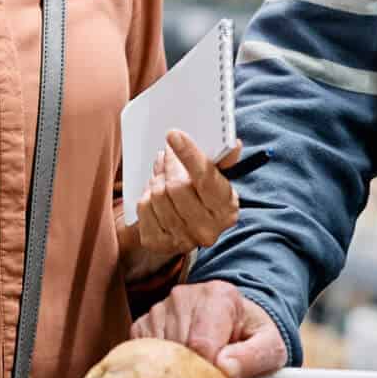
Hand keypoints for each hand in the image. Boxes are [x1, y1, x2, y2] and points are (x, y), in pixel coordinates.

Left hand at [117, 130, 239, 276]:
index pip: (206, 179)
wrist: (188, 231)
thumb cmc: (205, 198)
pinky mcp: (158, 243)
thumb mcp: (219, 181)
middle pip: (177, 187)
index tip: (174, 135)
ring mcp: (182, 239)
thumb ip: (225, 161)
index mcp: (226, 211)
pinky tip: (155, 191)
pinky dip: (146, 194)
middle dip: (170, 164)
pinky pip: (143, 207)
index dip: (189, 155)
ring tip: (162, 170)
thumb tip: (233, 145)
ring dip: (157, 177)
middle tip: (168, 153)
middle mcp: (207, 230)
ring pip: (158, 195)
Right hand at [132, 280, 286, 377]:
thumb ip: (254, 358)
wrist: (234, 321)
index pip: (202, 345)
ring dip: (175, 371)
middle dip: (194, 373)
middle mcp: (184, 296)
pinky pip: (142, 355)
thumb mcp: (270, 347)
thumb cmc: (251, 335)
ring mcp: (159, 309)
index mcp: (219, 295)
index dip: (211, 372)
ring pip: (158, 355)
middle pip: (178, 351)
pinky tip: (177, 366)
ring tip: (197, 368)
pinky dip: (158, 368)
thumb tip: (224, 369)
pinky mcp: (142, 325)